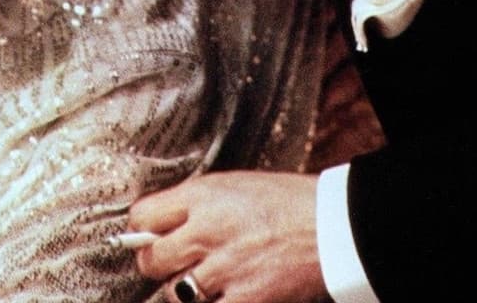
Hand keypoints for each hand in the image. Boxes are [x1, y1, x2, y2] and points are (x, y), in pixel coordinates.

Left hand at [128, 171, 328, 302]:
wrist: (334, 225)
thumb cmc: (286, 202)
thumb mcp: (233, 186)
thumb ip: (194, 205)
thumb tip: (160, 225)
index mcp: (201, 197)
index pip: (142, 216)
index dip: (142, 230)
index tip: (151, 236)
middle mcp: (206, 232)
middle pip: (151, 260)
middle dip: (157, 264)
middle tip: (172, 264)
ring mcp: (224, 268)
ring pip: (175, 293)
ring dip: (185, 290)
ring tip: (203, 282)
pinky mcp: (245, 299)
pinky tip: (222, 294)